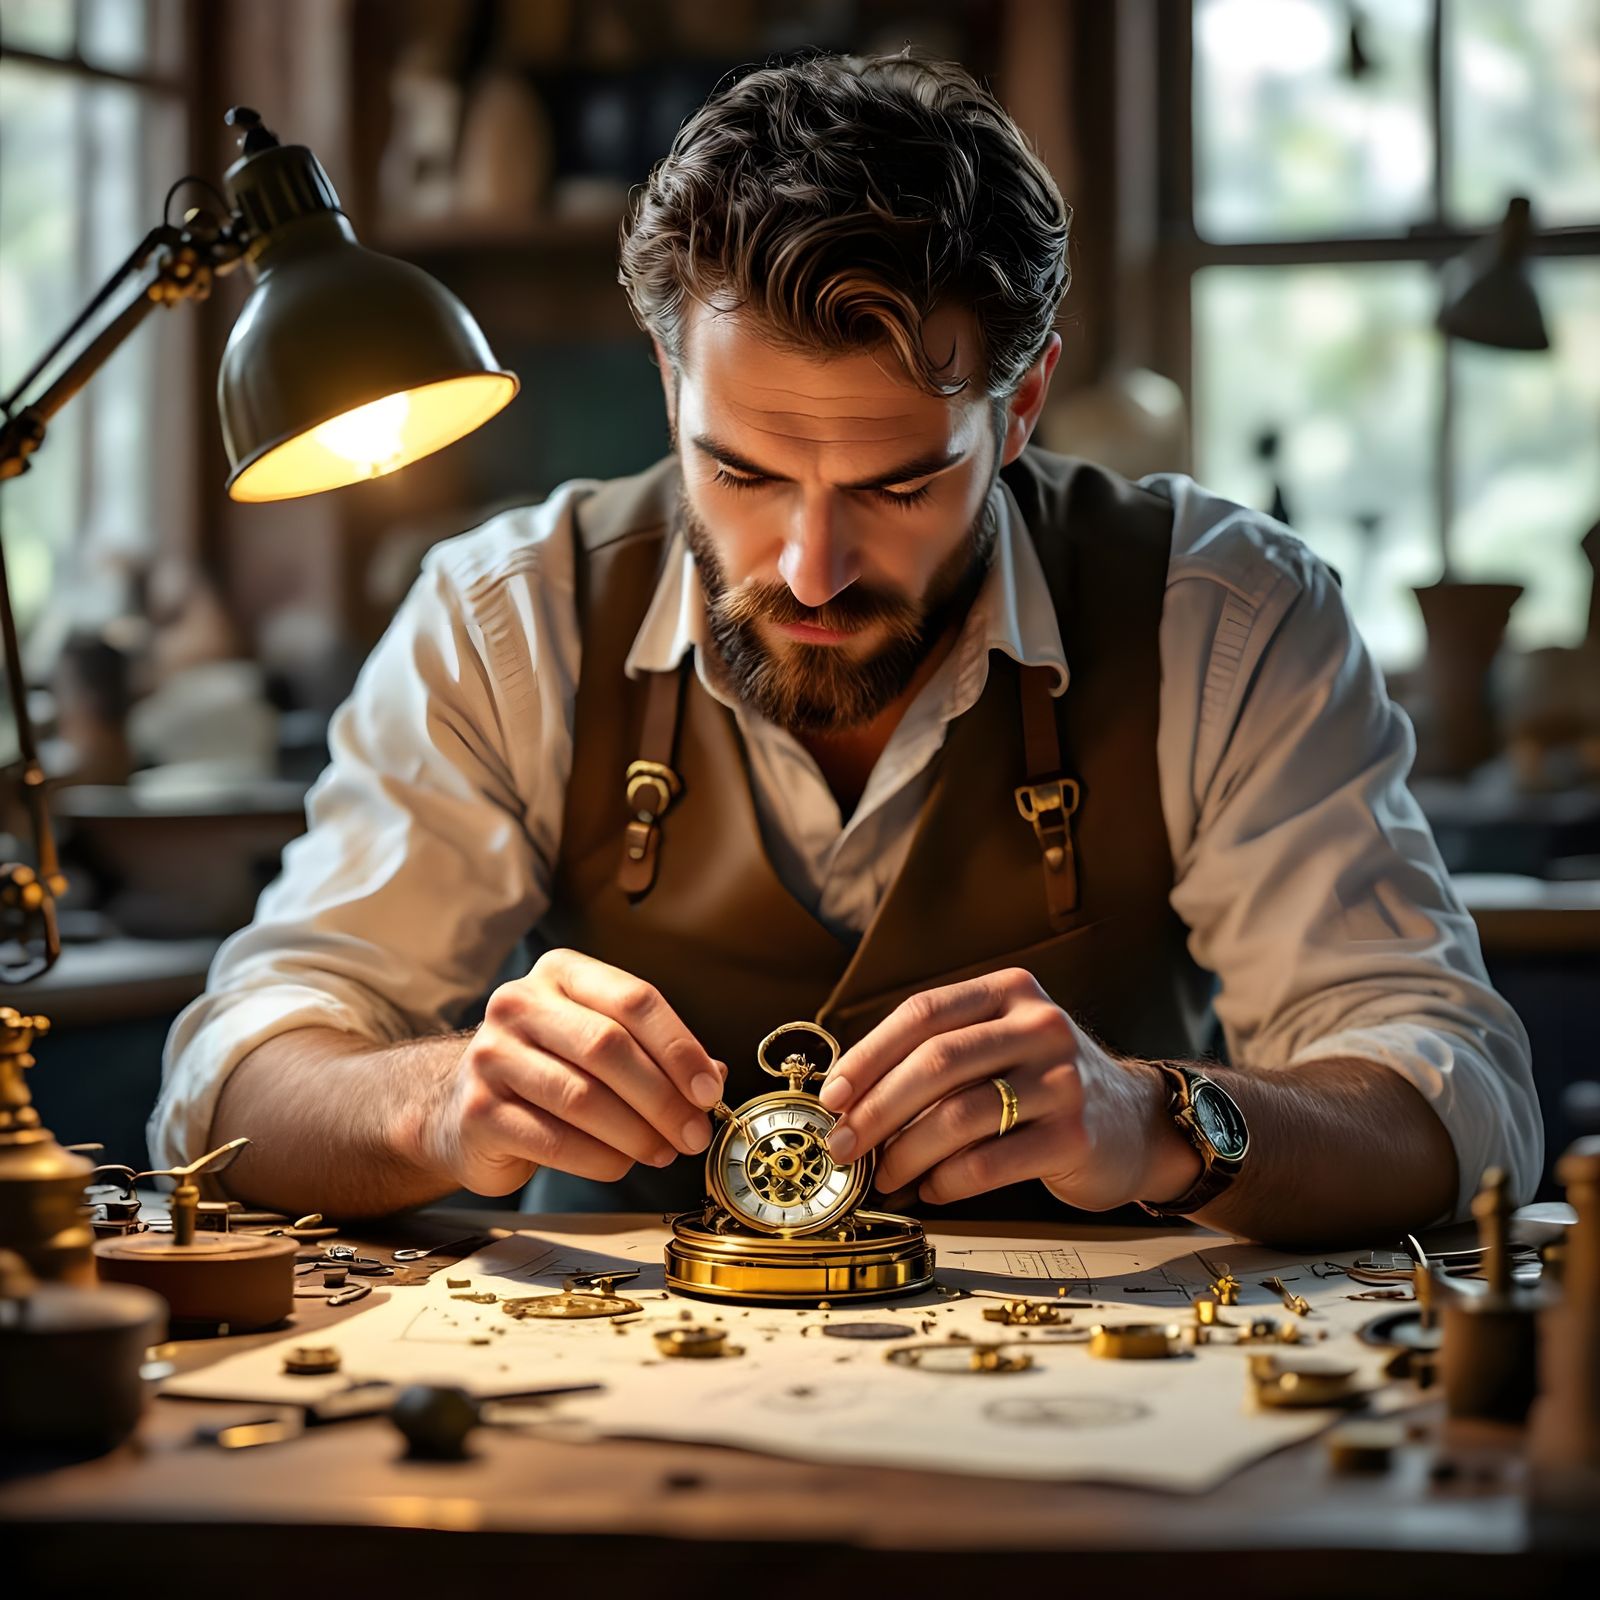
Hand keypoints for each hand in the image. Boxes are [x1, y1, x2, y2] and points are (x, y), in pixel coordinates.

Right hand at [434, 949, 724, 1194]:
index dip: (680, 1047)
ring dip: (636, 1133)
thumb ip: (655, 1054)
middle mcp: (519, 1004)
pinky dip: (601, 1158)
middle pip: (609, 1046)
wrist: (461, 1108)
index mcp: (561, 973)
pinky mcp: (479, 1111)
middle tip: (693, 1133)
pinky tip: (621, 1163)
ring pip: (583, 1096)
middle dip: (663, 1098)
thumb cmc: (548, 1070)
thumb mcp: (599, 1043)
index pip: (634, 999)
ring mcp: (491, 1056)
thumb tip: (712, 1079)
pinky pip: (556, 1140)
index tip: (708, 1090)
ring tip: (663, 1152)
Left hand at [819, 968, 1199, 1209]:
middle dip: (876, 1109)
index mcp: (1009, 992)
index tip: (833, 1096)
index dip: (868, 1055)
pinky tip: (931, 1189)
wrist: (1136, 1123)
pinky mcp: (1076, 1136)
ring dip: (906, 1152)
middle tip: (843, 1146)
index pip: (922, 1014)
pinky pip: (990, 1163)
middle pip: (935, 1062)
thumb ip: (937, 1057)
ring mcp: (1062, 1080)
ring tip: (884, 1175)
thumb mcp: (999, 1045)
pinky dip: (948, 1181)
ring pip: (959, 1115)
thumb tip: (851, 1100)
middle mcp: (1039, 1026)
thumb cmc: (1044, 1086)